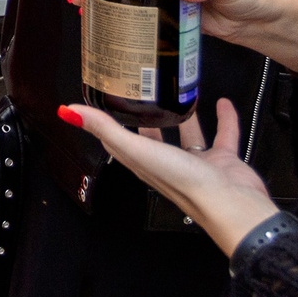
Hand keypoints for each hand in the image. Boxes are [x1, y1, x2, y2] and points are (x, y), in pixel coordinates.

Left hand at [56, 98, 278, 255]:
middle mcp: (168, 164)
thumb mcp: (138, 150)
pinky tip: (222, 102)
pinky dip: (224, 119)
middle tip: (144, 92)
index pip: (117, 141)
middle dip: (145, 118)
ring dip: (184, 116)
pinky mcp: (222, 161)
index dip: (107, 123)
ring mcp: (196, 164)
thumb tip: (66, 111)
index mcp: (143, 163)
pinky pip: (223, 136)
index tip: (101, 101)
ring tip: (182, 93)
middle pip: (151, 137)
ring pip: (187, 135)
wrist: (231, 204)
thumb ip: (105, 128)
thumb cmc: (184, 182)